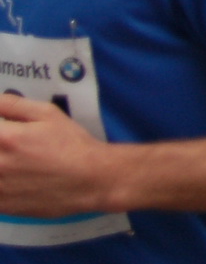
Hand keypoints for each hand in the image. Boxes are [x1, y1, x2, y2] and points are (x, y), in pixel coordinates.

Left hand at [0, 93, 114, 216]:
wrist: (90, 180)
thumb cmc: (71, 143)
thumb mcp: (48, 114)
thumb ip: (13, 105)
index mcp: (6, 138)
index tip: (3, 130)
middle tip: (6, 143)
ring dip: (0, 162)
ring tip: (13, 160)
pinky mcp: (2, 206)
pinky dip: (0, 182)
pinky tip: (12, 176)